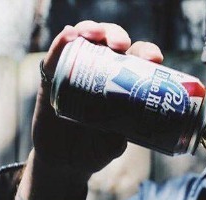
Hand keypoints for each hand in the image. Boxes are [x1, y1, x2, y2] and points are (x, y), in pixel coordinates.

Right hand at [32, 21, 164, 178]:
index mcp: (124, 82)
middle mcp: (102, 71)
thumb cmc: (96, 149)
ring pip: (85, 40)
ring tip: (95, 34)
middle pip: (112, 43)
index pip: (138, 59)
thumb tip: (124, 128)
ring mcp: (76, 70)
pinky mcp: (52, 77)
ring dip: (91, 29)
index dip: (147, 53)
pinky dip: (62, 42)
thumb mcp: (113, 144)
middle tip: (121, 45)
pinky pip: (57, 54)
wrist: (65, 163)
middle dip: (118, 37)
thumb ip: (119, 135)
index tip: (154, 59)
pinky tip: (70, 35)